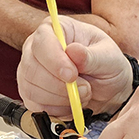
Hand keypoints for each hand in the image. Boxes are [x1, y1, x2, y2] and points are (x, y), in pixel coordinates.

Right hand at [17, 17, 132, 117]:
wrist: (108, 88)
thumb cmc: (107, 64)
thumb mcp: (109, 57)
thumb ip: (92, 56)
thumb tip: (73, 51)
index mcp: (55, 29)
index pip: (42, 40)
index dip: (54, 60)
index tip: (71, 75)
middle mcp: (37, 48)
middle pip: (32, 67)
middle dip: (59, 85)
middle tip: (85, 88)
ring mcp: (30, 71)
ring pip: (32, 89)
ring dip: (60, 98)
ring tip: (83, 93)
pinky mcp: (30, 93)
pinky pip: (35, 105)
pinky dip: (57, 109)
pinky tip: (72, 103)